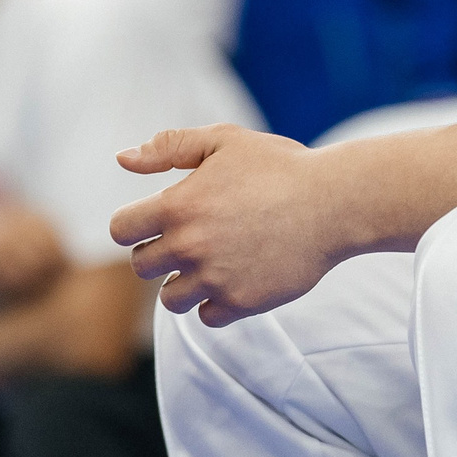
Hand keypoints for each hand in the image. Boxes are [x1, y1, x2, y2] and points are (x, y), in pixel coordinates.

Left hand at [109, 126, 345, 326]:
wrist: (335, 203)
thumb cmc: (279, 167)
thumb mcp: (224, 141)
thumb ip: (169, 148)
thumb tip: (122, 159)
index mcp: (178, 205)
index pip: (121, 230)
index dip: (134, 225)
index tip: (155, 221)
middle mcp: (189, 245)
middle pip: (141, 267)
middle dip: (160, 253)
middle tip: (194, 238)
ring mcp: (214, 278)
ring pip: (170, 298)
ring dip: (185, 283)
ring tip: (215, 260)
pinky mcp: (241, 303)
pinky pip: (207, 316)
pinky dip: (217, 302)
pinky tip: (237, 276)